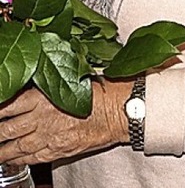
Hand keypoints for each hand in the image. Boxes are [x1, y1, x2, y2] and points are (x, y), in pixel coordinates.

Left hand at [0, 79, 130, 164]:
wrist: (120, 110)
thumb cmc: (101, 90)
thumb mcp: (72, 77)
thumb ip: (49, 82)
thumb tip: (32, 85)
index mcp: (43, 96)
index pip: (9, 104)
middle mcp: (41, 118)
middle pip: (7, 128)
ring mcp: (48, 137)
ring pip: (15, 147)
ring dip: (2, 150)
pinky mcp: (57, 151)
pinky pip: (31, 158)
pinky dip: (19, 160)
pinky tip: (13, 159)